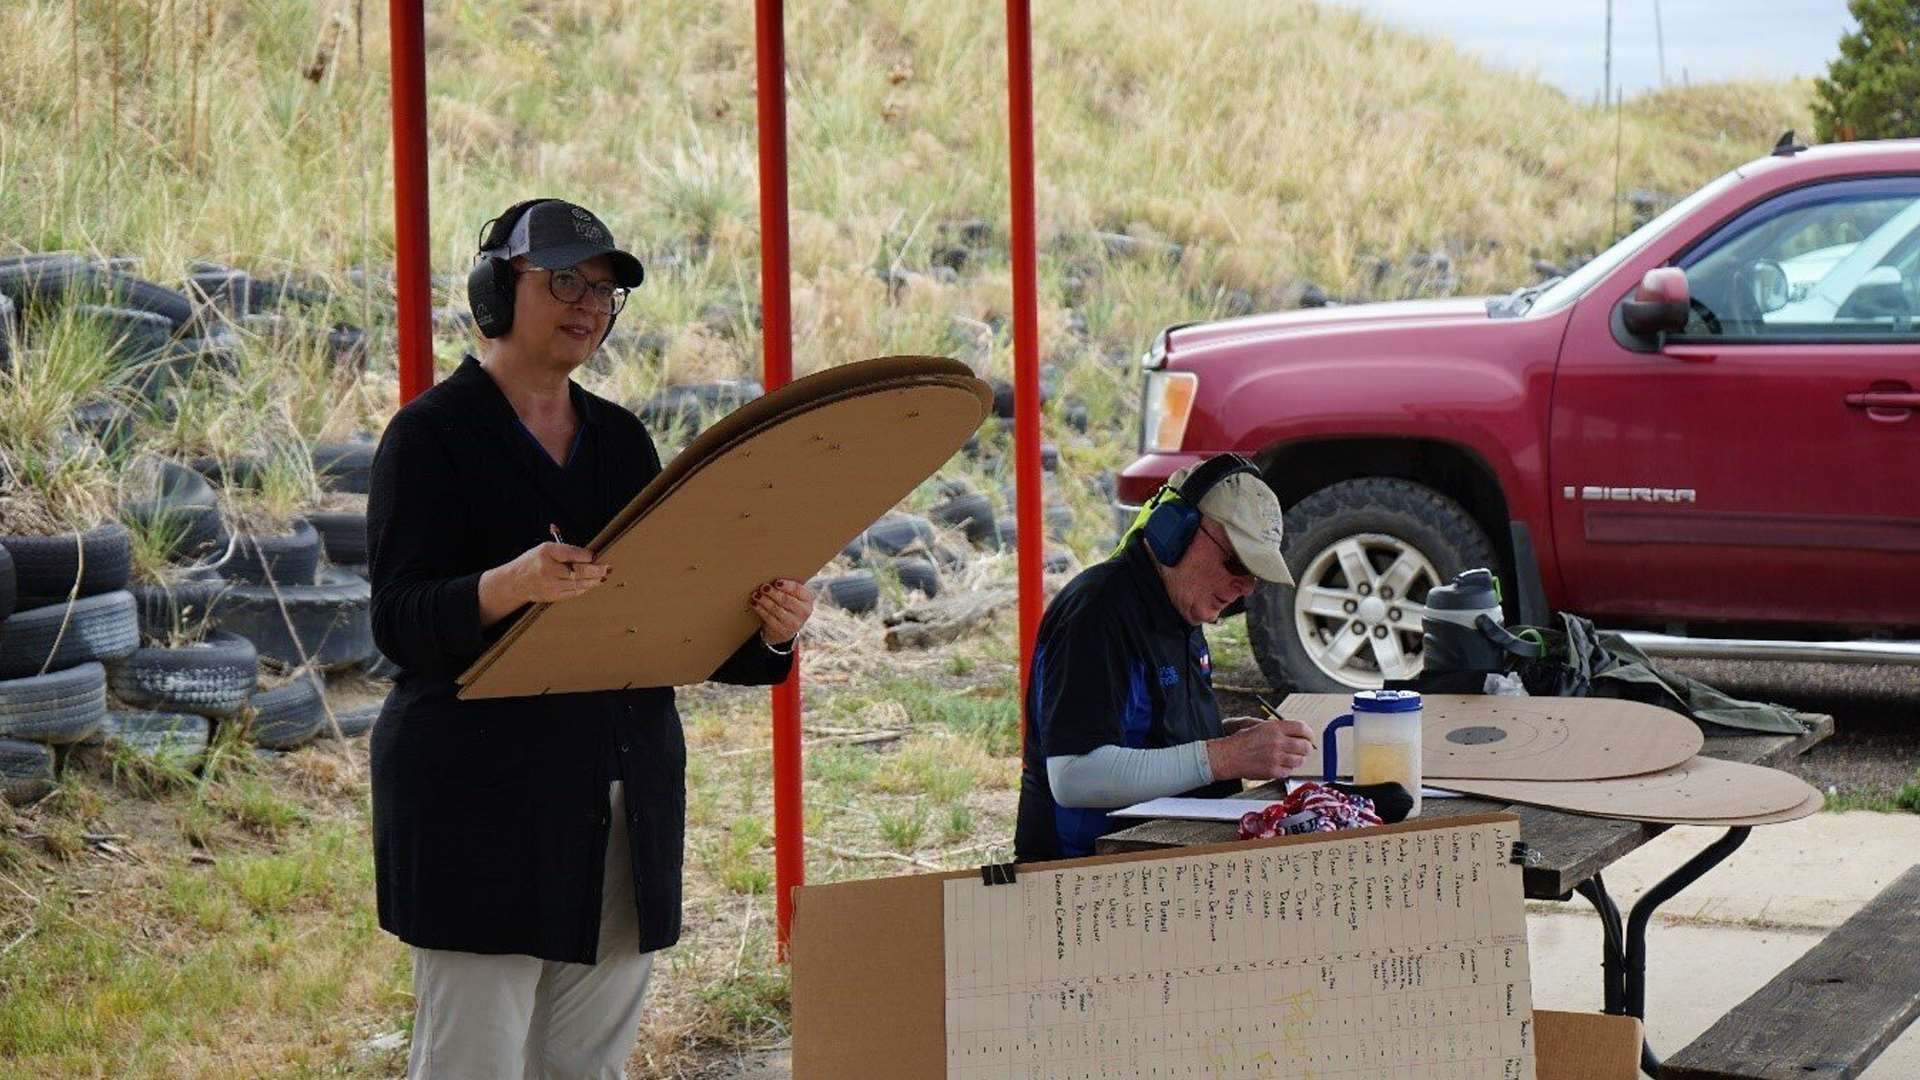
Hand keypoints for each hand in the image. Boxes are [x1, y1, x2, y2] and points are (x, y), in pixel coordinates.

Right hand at [481, 541, 608, 613]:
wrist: (516, 582)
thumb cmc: (534, 561)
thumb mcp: (545, 548)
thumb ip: (565, 548)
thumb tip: (588, 552)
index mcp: (546, 552)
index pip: (571, 553)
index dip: (586, 555)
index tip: (594, 555)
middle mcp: (548, 569)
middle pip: (578, 570)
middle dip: (596, 570)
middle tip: (608, 568)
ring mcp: (550, 584)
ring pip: (578, 583)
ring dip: (594, 580)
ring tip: (604, 576)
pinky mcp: (553, 596)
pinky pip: (573, 593)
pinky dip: (584, 588)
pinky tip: (592, 584)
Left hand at [750, 578, 813, 646]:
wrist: (785, 630)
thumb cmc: (786, 606)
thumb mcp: (792, 597)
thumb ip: (786, 587)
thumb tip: (770, 573)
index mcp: (807, 599)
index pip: (798, 590)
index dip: (787, 585)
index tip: (776, 581)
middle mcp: (803, 612)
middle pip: (786, 600)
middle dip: (773, 593)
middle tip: (763, 587)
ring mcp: (793, 623)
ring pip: (776, 609)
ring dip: (764, 601)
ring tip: (756, 594)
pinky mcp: (782, 631)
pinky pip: (769, 618)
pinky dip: (760, 610)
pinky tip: (754, 604)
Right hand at [1206, 716, 1314, 780]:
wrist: (1229, 756)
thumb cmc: (1243, 741)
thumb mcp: (1261, 727)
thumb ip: (1280, 729)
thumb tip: (1299, 734)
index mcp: (1275, 728)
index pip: (1302, 729)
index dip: (1309, 734)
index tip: (1309, 738)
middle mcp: (1278, 742)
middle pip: (1305, 746)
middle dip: (1306, 749)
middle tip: (1303, 750)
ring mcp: (1276, 758)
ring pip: (1300, 760)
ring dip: (1297, 760)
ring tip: (1288, 758)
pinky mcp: (1273, 771)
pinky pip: (1289, 771)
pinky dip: (1286, 769)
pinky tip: (1278, 765)